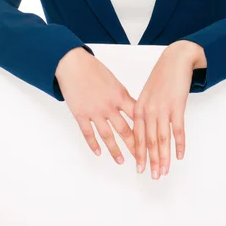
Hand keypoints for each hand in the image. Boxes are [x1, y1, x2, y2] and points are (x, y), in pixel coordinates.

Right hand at [55, 47, 137, 164]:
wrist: (73, 64)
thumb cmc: (93, 69)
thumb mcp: (113, 80)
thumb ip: (121, 96)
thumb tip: (130, 108)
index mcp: (120, 95)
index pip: (137, 117)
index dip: (145, 130)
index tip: (152, 141)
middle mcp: (109, 106)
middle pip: (125, 130)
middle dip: (134, 147)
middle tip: (141, 159)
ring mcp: (94, 112)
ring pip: (107, 135)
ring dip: (115, 150)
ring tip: (121, 161)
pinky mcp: (80, 114)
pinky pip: (88, 133)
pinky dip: (93, 144)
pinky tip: (98, 153)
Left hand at [133, 41, 202, 178]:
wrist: (175, 60)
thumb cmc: (162, 77)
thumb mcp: (148, 94)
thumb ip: (144, 111)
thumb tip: (144, 131)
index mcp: (139, 107)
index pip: (138, 136)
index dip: (140, 154)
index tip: (140, 168)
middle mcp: (148, 110)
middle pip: (150, 141)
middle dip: (151, 161)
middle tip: (153, 176)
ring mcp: (162, 108)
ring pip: (162, 139)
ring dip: (163, 157)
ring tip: (164, 172)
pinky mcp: (177, 106)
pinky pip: (178, 130)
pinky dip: (179, 144)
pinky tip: (179, 156)